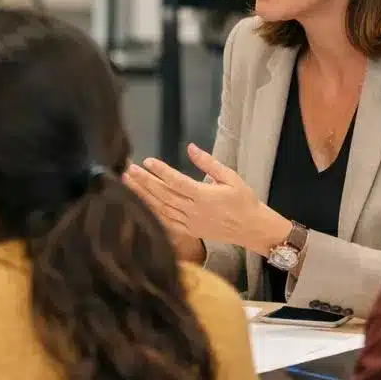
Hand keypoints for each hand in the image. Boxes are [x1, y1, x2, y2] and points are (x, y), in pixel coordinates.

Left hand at [126, 143, 289, 252]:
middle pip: (164, 195)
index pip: (177, 182)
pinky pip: (166, 223)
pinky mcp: (189, 232)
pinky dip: (152, 213)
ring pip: (161, 209)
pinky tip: (139, 205)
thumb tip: (190, 147)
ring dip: (143, 196)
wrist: (252, 228)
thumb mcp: (230, 177)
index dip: (161, 171)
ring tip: (128, 184)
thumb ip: (208, 163)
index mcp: (204, 196)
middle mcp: (194, 211)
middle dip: (144, 182)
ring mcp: (190, 223)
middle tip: (128, 170)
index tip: (147, 161)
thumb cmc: (244, 201)